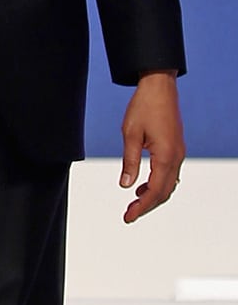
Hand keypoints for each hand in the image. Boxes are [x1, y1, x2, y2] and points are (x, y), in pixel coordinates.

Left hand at [119, 71, 183, 222]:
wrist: (159, 87)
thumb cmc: (144, 107)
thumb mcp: (130, 135)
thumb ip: (129, 161)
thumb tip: (126, 185)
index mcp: (166, 155)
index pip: (155, 190)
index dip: (142, 207)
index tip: (128, 217)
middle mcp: (176, 156)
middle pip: (164, 191)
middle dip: (147, 205)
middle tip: (128, 215)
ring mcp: (178, 152)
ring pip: (168, 183)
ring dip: (152, 195)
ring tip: (134, 203)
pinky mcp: (175, 147)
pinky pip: (169, 173)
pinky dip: (158, 183)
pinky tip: (143, 185)